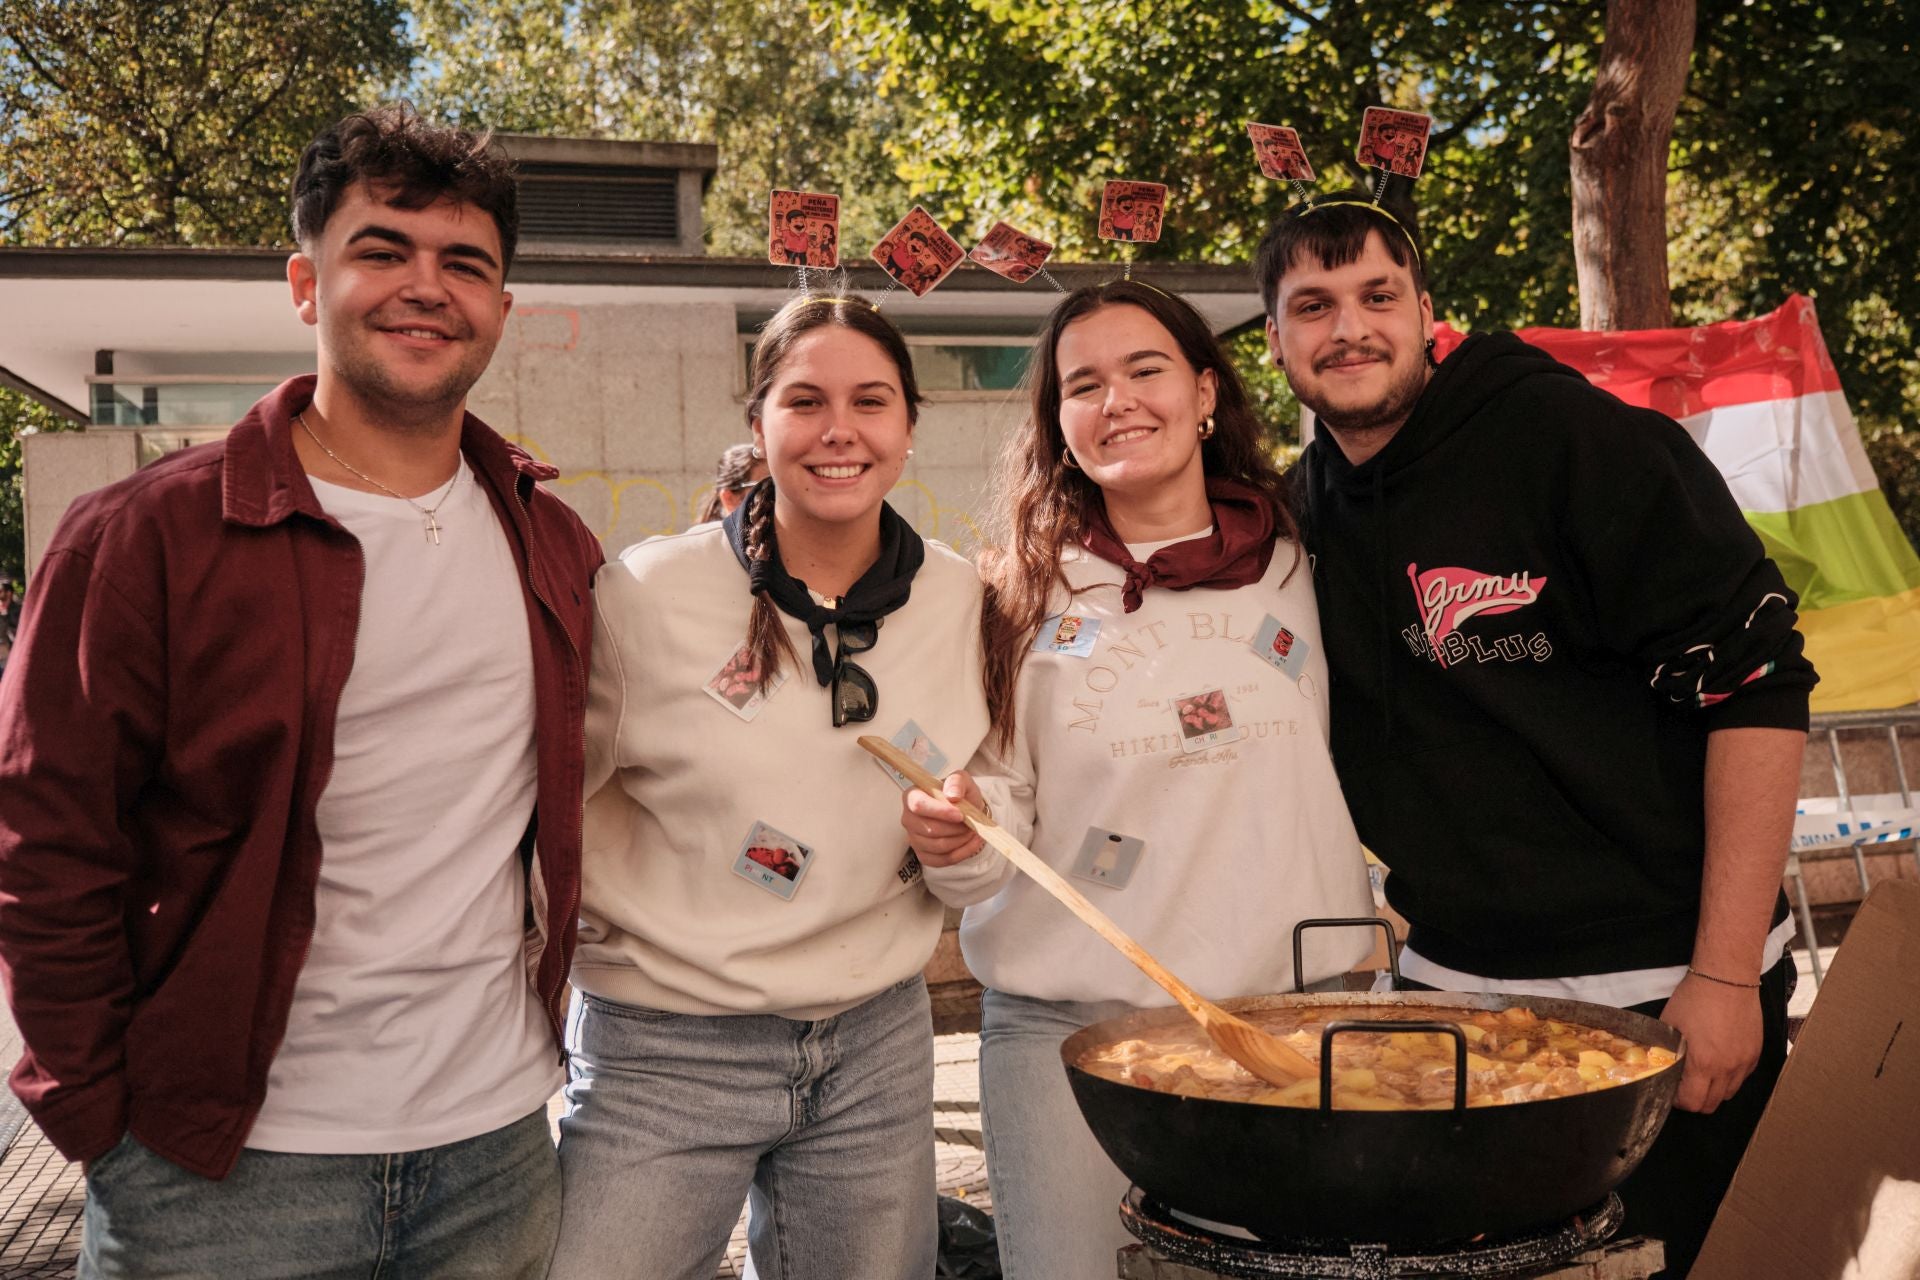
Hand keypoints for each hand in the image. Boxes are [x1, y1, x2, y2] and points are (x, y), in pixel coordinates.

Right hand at [901, 770, 986, 867]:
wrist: (963, 812)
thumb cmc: (958, 795)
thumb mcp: (961, 780)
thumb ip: (956, 782)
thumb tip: (952, 794)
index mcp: (912, 796)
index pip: (918, 805)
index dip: (940, 812)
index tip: (959, 814)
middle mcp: (909, 818)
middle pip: (930, 829)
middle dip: (955, 828)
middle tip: (971, 823)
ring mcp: (914, 839)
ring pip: (938, 846)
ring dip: (961, 840)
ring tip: (972, 830)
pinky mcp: (924, 854)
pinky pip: (943, 860)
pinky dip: (962, 852)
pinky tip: (971, 842)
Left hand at [1659, 972, 1762, 1113]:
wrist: (1727, 979)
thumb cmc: (1694, 999)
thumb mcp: (1669, 1025)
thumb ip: (1666, 1051)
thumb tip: (1660, 1067)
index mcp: (1703, 1063)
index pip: (1692, 1102)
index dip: (1678, 1101)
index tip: (1671, 1090)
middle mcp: (1727, 1068)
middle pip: (1711, 1104)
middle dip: (1695, 1100)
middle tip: (1684, 1085)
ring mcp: (1744, 1062)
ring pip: (1729, 1093)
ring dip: (1713, 1090)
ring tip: (1701, 1074)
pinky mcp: (1755, 1054)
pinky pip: (1742, 1078)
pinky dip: (1729, 1078)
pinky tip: (1718, 1062)